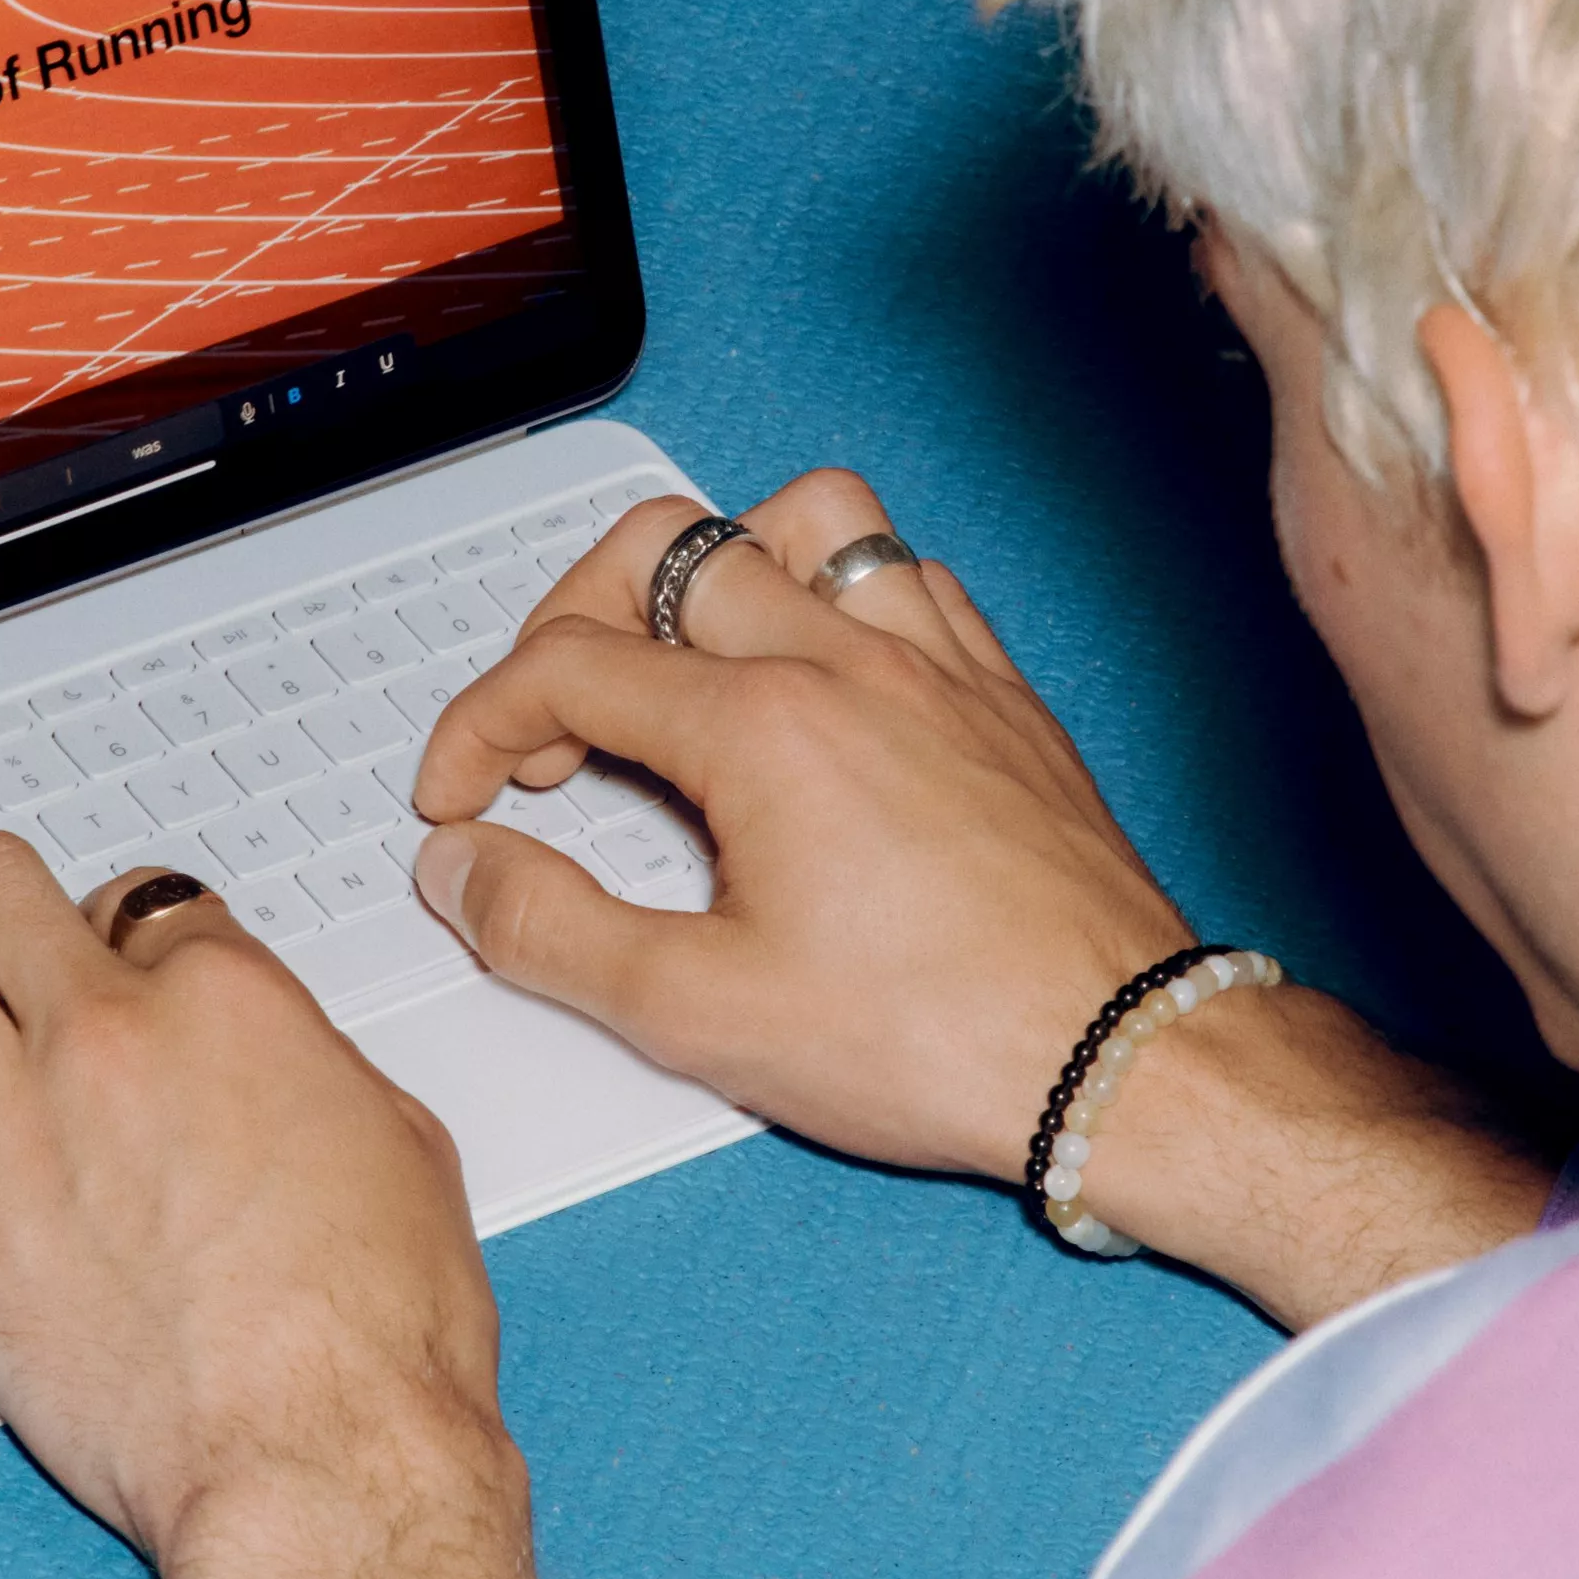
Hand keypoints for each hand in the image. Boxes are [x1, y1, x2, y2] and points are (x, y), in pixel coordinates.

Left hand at [0, 834, 570, 1578]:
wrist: (320, 1465)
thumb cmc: (376, 1343)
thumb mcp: (400, 1148)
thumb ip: (309, 1069)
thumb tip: (270, 1063)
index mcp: (227, 1002)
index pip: (140, 901)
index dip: (123, 928)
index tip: (112, 957)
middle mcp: (106, 1038)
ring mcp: (11, 1125)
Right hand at [406, 476, 1550, 1326]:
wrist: (1118, 1059)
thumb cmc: (940, 1040)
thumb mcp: (699, 1016)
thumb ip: (553, 932)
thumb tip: (467, 873)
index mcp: (764, 728)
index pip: (564, 667)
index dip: (477, 726)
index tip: (460, 799)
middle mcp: (851, 663)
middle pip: (664, 549)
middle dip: (570, 617)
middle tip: (553, 720)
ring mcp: (939, 665)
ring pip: (806, 519)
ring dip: (719, 564)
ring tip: (684, 656)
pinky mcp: (1004, 694)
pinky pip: (912, 573)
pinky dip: (840, 591)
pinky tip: (821, 671)